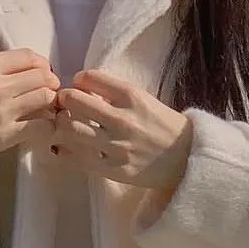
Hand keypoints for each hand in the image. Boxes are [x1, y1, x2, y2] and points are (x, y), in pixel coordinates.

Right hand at [0, 50, 60, 174]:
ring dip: (51, 108)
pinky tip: (40, 132)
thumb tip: (36, 73)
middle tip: (47, 100)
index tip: (42, 80)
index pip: (31, 57)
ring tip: (44, 116)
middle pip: (43, 77)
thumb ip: (0, 71)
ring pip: (46, 99)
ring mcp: (1, 109)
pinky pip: (42, 127)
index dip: (44, 69)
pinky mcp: (4, 134)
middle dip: (50, 88)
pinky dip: (48, 129)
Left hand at [52, 70, 192, 191]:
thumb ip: (114, 94)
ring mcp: (116, 146)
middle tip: (63, 106)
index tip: (78, 86)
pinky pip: (78, 158)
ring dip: (61, 125)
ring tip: (64, 126)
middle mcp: (122, 119)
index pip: (89, 77)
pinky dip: (66, 151)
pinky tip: (66, 147)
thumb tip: (82, 89)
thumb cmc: (163, 126)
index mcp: (131, 96)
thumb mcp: (143, 100)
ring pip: (71, 129)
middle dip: (63, 100)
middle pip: (74, 101)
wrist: (187, 158)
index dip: (77, 80)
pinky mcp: (114, 170)